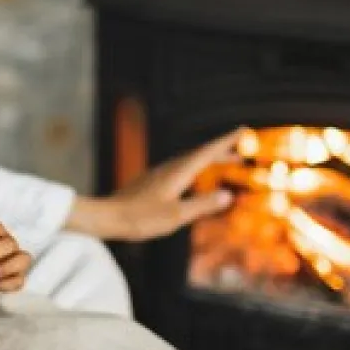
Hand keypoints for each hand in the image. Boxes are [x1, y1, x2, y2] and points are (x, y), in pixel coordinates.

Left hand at [67, 129, 241, 241]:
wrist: (108, 216)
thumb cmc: (141, 218)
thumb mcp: (176, 216)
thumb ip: (202, 205)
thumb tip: (228, 195)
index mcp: (178, 173)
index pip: (207, 152)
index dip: (226, 142)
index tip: (242, 130)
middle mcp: (169, 168)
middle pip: (200, 154)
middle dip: (221, 151)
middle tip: (240, 152)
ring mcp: (159, 173)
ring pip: (189, 160)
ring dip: (208, 159)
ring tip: (223, 161)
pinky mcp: (152, 181)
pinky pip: (180, 168)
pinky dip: (195, 167)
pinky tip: (192, 176)